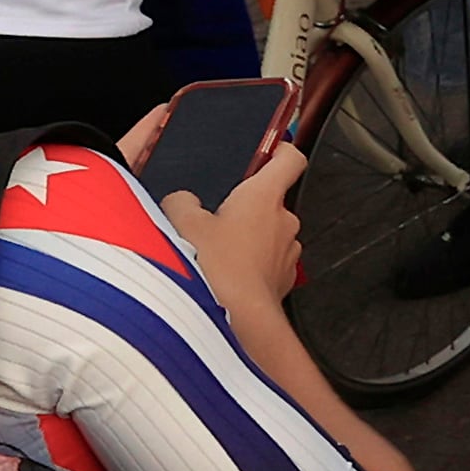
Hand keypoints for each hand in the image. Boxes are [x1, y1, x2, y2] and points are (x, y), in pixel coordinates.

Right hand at [151, 138, 307, 319]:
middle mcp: (284, 221)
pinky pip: (267, 262)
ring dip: (247, 238)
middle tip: (215, 216)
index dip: (281, 151)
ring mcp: (287, 252)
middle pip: (270, 202)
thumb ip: (181, 203)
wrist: (238, 320)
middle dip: (245, 207)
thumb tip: (183, 201)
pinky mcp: (283, 279)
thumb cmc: (216, 269)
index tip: (272, 149)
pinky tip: (223, 275)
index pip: (289, 160)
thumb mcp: (182, 225)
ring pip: (268, 234)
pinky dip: (250, 264)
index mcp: (264, 196)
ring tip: (214, 252)